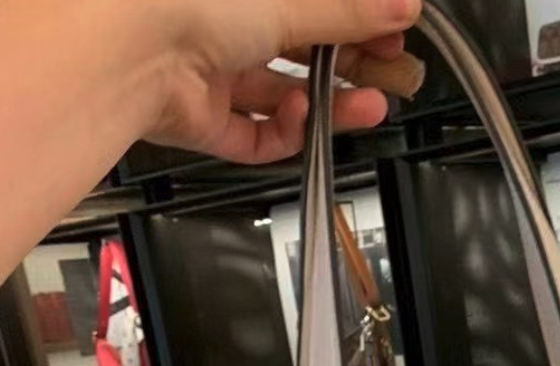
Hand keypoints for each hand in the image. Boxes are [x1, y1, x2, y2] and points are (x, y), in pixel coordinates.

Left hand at [146, 0, 423, 163]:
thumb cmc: (185, 0)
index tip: (394, 27)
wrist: (129, 49)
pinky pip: (254, 134)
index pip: (312, 1)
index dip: (356, 17)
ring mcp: (210, 70)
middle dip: (351, 62)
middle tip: (391, 71)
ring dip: (331, 103)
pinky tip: (303, 119)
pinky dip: (285, 131)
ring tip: (370, 106)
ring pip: (283, 93)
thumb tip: (404, 4)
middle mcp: (220, 18)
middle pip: (302, 46)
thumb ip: (351, 9)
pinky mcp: (202, 117)